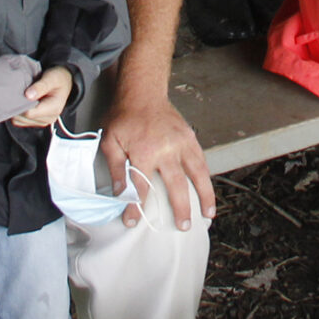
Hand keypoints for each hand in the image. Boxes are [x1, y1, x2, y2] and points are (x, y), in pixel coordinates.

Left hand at [11, 65, 74, 127]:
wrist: (64, 83)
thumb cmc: (58, 79)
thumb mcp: (52, 78)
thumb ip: (41, 86)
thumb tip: (28, 95)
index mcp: (54, 108)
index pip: (29, 113)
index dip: (20, 103)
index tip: (16, 93)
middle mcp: (49, 118)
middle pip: (23, 118)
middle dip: (17, 106)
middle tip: (17, 93)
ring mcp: (43, 122)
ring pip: (20, 121)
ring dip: (17, 109)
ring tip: (20, 97)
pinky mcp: (37, 122)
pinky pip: (20, 122)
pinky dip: (18, 113)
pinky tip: (21, 102)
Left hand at [101, 87, 215, 227]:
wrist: (142, 92)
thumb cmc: (124, 117)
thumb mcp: (110, 141)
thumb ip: (116, 167)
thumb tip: (120, 192)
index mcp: (144, 152)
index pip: (141, 188)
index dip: (136, 208)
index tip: (133, 222)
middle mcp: (166, 150)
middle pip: (176, 186)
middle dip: (180, 209)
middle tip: (182, 226)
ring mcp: (181, 143)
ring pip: (197, 173)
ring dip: (204, 194)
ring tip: (208, 213)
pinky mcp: (190, 137)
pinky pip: (200, 160)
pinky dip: (205, 176)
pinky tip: (206, 188)